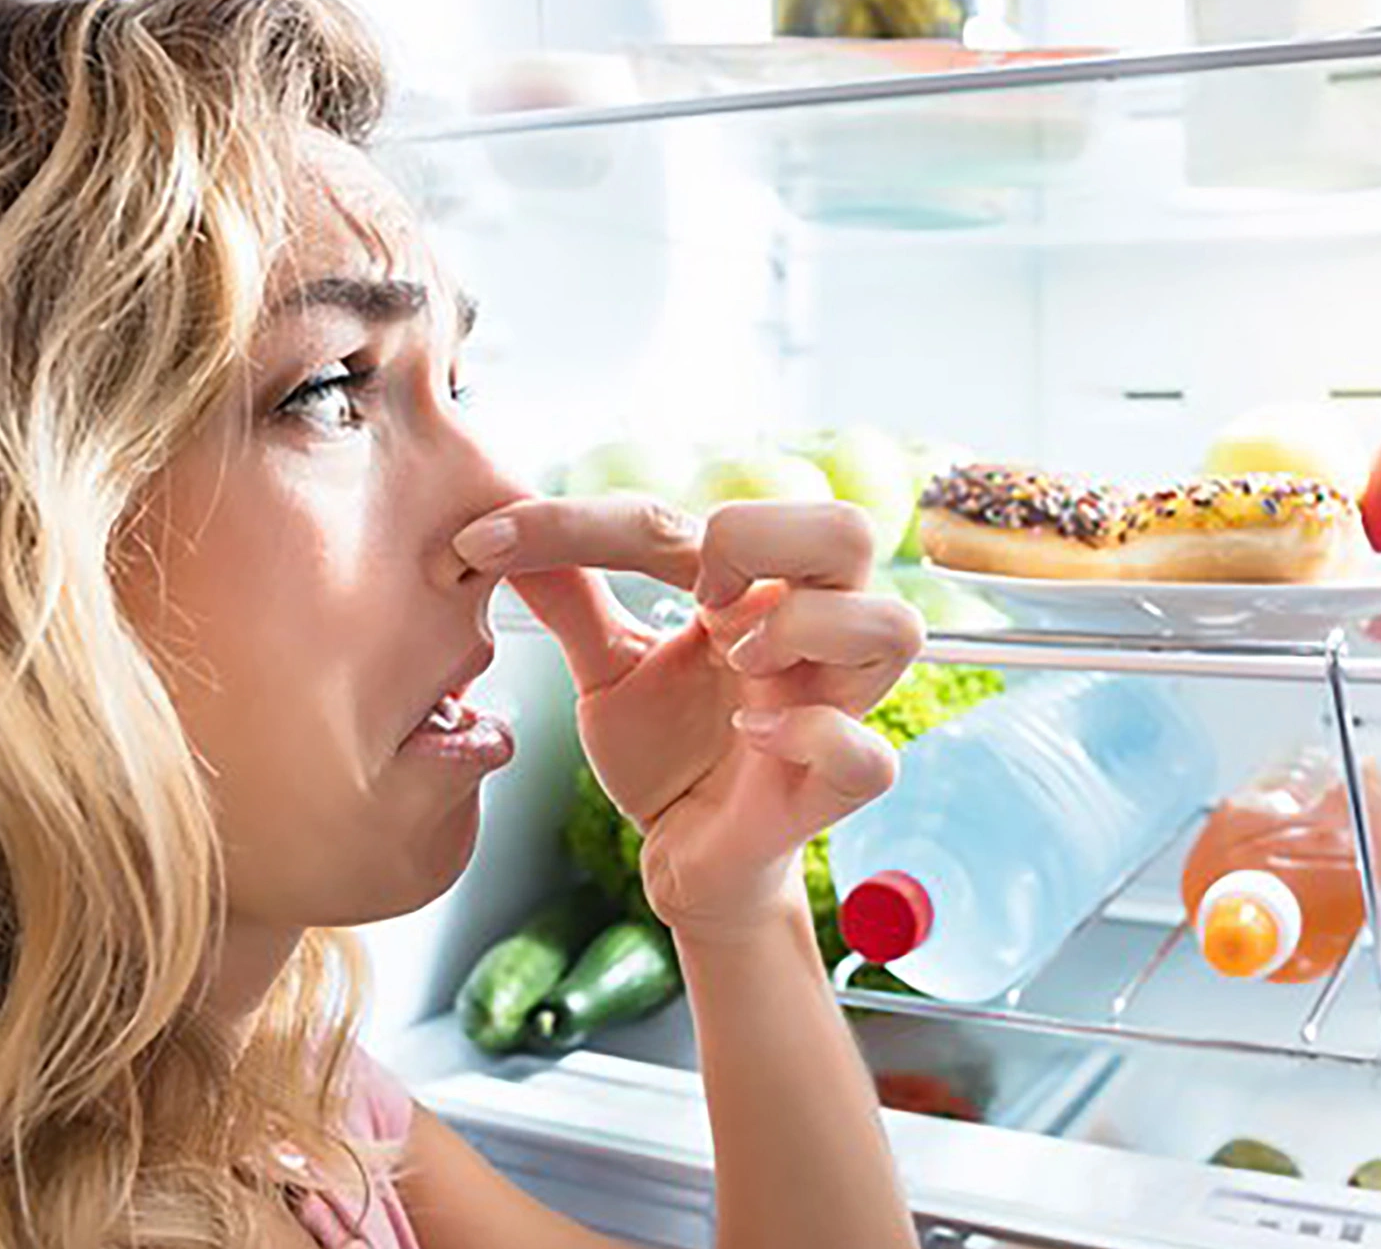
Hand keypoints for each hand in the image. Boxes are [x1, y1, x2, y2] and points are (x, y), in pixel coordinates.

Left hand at [456, 496, 924, 943]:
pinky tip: (748, 740)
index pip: (704, 517)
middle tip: (697, 590)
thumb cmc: (666, 756)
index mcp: (760, 596)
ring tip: (733, 659)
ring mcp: (833, 711)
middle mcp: (810, 640)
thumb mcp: (607, 667)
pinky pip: (868, 755)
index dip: (587, 519)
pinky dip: (811, 736)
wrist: (684, 862)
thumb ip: (570, 595)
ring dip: (802, 627)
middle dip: (766, 535)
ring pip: (892, 628)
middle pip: (849, 532)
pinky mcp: (835, 789)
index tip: (488, 541)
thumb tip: (496, 524)